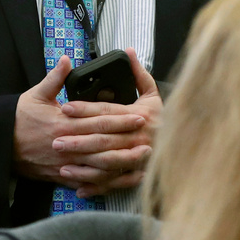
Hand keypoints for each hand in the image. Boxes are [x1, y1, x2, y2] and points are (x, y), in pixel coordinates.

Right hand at [13, 55, 147, 186]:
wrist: (0, 145)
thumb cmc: (18, 119)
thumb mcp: (35, 94)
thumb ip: (54, 78)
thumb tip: (66, 60)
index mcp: (64, 122)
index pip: (99, 120)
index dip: (121, 119)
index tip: (138, 116)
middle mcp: (68, 143)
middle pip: (104, 143)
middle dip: (128, 140)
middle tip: (148, 137)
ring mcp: (66, 163)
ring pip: (99, 165)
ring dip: (121, 162)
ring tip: (140, 159)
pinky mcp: (61, 175)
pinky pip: (87, 180)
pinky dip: (104, 182)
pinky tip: (118, 179)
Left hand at [53, 48, 162, 196]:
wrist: (183, 144)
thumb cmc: (163, 118)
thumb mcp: (153, 94)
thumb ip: (138, 73)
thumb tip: (128, 52)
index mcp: (138, 116)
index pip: (106, 112)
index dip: (85, 109)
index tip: (65, 108)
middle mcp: (136, 138)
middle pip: (103, 139)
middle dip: (78, 141)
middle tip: (56, 140)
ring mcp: (137, 159)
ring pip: (107, 163)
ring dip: (84, 165)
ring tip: (62, 163)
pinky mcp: (136, 175)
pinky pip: (114, 183)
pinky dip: (97, 186)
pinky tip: (79, 188)